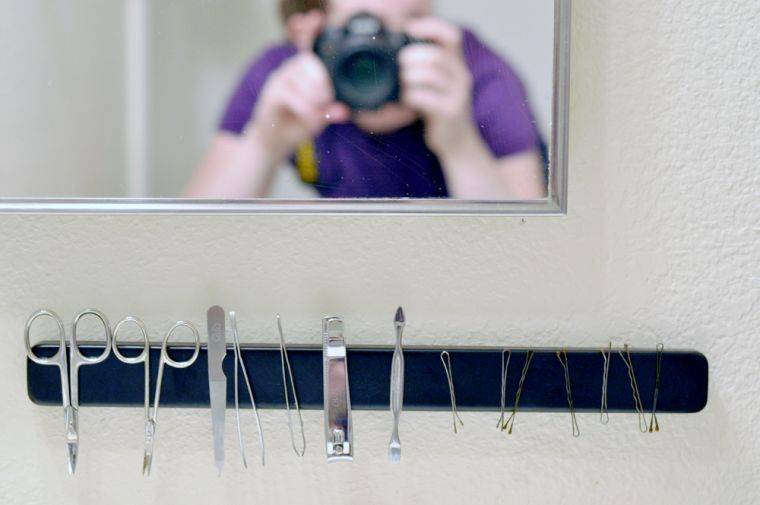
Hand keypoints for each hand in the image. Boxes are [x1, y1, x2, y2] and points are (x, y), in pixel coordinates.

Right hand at [249, 13, 348, 160]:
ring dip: (314, 97)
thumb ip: (331, 112)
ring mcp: (278, 81)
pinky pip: (291, 96)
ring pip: (301, 79)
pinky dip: (305, 109)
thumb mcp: (318, 118)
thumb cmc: (295, 124)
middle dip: (322, 82)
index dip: (310, 31)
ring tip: (318, 112)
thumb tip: (344, 112)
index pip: (306, 46)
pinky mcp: (271, 95)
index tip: (316, 18)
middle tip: (326, 100)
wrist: (272, 143)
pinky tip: (308, 117)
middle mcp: (289, 70)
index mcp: (302, 72)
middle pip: (309, 62)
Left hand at [399, 18, 475, 155]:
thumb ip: (426, 69)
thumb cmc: (442, 113)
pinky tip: (405, 100)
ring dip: (408, 77)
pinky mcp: (449, 113)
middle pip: (436, 55)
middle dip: (411, 56)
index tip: (410, 30)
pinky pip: (423, 97)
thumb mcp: (438, 87)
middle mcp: (462, 78)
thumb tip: (397, 55)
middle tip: (399, 64)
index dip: (431, 28)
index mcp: (458, 67)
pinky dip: (408, 96)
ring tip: (401, 84)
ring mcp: (458, 96)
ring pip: (430, 75)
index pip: (452, 36)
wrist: (460, 145)